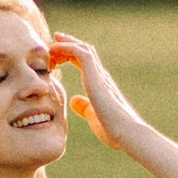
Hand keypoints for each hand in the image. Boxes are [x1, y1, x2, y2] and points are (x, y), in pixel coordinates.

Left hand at [45, 31, 141, 154]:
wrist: (127, 134)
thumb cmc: (113, 131)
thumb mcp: (93, 117)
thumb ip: (84, 108)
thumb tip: (74, 101)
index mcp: (100, 85)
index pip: (84, 62)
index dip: (69, 55)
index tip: (54, 55)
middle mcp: (101, 76)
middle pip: (84, 51)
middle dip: (67, 45)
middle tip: (51, 44)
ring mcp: (100, 75)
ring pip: (83, 48)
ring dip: (65, 44)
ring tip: (51, 45)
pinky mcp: (96, 76)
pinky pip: (80, 53)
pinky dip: (66, 47)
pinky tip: (54, 49)